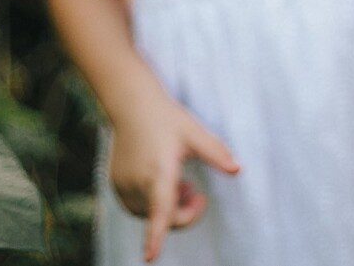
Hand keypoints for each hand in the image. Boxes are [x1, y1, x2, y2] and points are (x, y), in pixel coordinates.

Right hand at [107, 91, 240, 260]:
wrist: (132, 104)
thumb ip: (216, 153)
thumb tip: (238, 170)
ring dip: (167, 207)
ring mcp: (123, 185)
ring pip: (150, 215)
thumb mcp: (194, 133)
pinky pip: (137, 207)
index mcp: (159, 172)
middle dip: (184, 212)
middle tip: (196, 191)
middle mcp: (137, 182)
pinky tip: (159, 179)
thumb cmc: (167, 118)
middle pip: (164, 218)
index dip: (155, 237)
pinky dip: (151, 202)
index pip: (159, 211)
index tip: (149, 258)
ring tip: (179, 182)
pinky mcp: (115, 185)